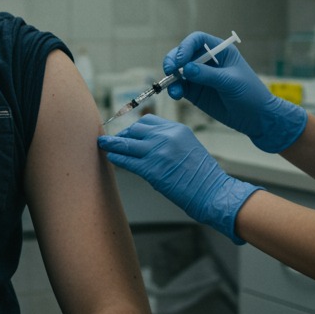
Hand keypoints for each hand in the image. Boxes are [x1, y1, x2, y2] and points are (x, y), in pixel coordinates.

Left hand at [98, 115, 259, 244]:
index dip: (134, 128)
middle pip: (135, 129)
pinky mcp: (152, 169)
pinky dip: (117, 158)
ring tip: (102, 144)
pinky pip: (127, 160)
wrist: (212, 192)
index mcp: (176, 129)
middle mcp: (166, 136)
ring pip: (127, 143)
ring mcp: (158, 152)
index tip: (127, 133)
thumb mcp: (187, 147)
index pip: (148, 121)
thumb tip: (145, 144)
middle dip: (123, 135)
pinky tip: (111, 157)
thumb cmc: (201, 175)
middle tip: (114, 141)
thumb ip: (168, 141)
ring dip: (112, 144)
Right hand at [163, 31, 306, 153]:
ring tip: (173, 89)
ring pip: (178, 71)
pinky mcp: (195, 92)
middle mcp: (207, 61)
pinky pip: (180, 87)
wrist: (257, 118)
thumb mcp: (231, 82)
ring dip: (171, 77)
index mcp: (220, 51)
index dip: (185, 46)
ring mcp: (199, 77)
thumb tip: (186, 69)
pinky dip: (174, 89)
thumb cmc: (250, 94)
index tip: (180, 60)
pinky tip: (175, 94)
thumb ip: (208, 75)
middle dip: (173, 60)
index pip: (197, 40)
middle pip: (183, 54)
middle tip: (169, 70)